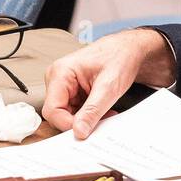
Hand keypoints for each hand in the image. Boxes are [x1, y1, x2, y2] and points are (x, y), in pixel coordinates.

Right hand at [43, 29, 175, 138]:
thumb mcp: (108, 87)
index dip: (67, 124)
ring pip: (67, 115)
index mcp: (60, 73)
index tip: (85, 130)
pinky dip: (89, 115)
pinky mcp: (73, 92)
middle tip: (101, 120)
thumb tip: (79, 130)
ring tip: (105, 112)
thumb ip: (92, 111)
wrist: (129, 49)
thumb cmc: (119, 57)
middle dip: (79, 122)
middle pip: (58, 114)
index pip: (51, 110)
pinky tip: (102, 110)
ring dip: (86, 119)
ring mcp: (65, 86)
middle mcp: (58, 79)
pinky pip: (75, 111)